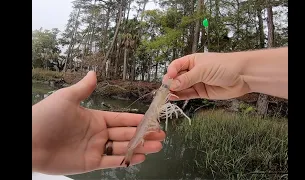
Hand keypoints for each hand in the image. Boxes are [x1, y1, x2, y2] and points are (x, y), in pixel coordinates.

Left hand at [32, 71, 164, 174]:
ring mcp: (95, 149)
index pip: (121, 119)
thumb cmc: (45, 117)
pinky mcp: (90, 163)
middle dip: (144, 135)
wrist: (28, 141)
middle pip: (126, 135)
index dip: (136, 120)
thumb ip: (84, 88)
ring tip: (157, 146)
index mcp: (95, 118)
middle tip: (160, 135)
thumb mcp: (66, 98)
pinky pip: (112, 162)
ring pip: (123, 149)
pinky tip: (140, 157)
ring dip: (140, 147)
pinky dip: (127, 161)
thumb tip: (93, 73)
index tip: (150, 120)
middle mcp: (98, 134)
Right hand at [164, 53, 249, 99]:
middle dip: (170, 84)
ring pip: (181, 87)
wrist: (242, 75)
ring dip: (174, 91)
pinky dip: (181, 96)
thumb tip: (173, 85)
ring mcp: (197, 82)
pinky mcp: (202, 92)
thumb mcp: (203, 69)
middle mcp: (192, 71)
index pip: (176, 66)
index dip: (171, 72)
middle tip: (165, 90)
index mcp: (192, 61)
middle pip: (177, 78)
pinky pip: (188, 94)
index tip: (169, 78)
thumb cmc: (224, 65)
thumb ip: (187, 78)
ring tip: (167, 96)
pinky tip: (174, 98)